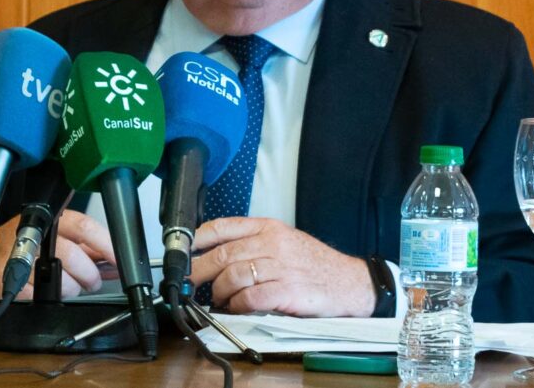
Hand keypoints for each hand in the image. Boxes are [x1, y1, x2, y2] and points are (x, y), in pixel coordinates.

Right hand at [0, 210, 114, 299]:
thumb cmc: (20, 243)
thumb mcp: (51, 234)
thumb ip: (81, 245)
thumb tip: (111, 259)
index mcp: (50, 219)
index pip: (85, 227)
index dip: (106, 245)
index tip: (118, 259)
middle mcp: (35, 235)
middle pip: (74, 256)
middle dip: (89, 274)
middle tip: (92, 282)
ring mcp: (21, 258)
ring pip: (61, 280)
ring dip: (70, 289)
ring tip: (66, 286)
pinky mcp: (12, 282)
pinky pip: (42, 296)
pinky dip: (48, 297)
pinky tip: (44, 290)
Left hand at [190, 217, 374, 316]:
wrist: (350, 281)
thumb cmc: (314, 264)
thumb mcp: (283, 241)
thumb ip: (252, 243)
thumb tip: (214, 255)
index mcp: (268, 227)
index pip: (222, 226)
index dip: (196, 239)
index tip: (183, 251)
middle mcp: (272, 243)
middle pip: (222, 255)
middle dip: (199, 272)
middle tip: (190, 283)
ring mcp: (280, 266)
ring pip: (232, 277)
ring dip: (220, 293)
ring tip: (221, 300)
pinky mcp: (287, 291)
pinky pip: (250, 298)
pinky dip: (238, 306)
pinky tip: (239, 308)